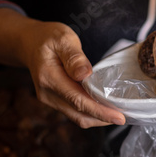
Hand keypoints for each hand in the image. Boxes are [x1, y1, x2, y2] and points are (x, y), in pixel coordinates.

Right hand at [0, 9, 124, 128]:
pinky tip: (105, 109)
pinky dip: (91, 114)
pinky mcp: (55, 101)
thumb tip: (85, 74)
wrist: (30, 43)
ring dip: (98, 119)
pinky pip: (75, 113)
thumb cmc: (48, 38)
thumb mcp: (63, 38)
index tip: (119, 117)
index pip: (78, 100)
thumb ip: (74, 57)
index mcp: (49, 77)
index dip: (100, 112)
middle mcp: (47, 93)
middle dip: (103, 119)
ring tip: (118, 114)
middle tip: (125, 116)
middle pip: (79, 114)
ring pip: (78, 117)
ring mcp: (50, 100)